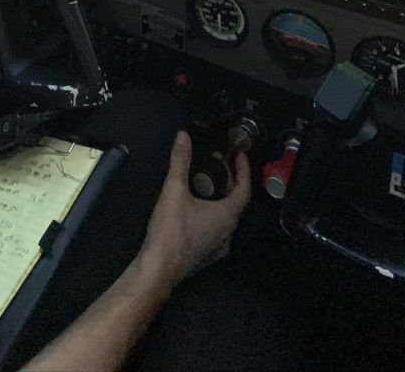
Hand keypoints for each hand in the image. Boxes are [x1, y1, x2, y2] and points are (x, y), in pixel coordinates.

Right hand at [137, 131, 250, 286]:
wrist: (159, 268)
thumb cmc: (172, 229)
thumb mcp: (174, 190)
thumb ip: (180, 162)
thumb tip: (183, 136)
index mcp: (228, 215)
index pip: (244, 189)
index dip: (243, 170)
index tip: (239, 155)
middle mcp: (229, 232)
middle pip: (236, 203)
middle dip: (230, 182)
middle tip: (218, 165)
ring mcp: (219, 247)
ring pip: (227, 218)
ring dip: (221, 199)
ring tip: (207, 184)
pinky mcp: (207, 257)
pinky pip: (217, 230)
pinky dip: (213, 215)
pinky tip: (197, 210)